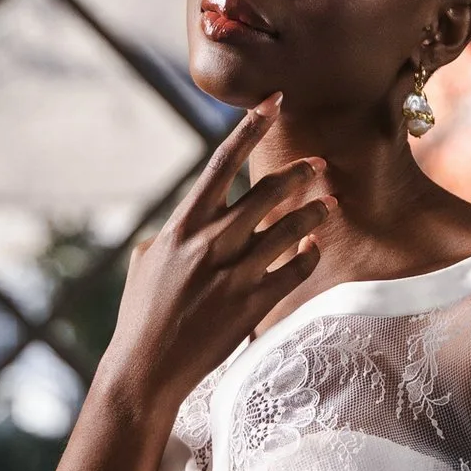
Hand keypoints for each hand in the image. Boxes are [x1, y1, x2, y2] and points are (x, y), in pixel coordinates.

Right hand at [104, 103, 329, 424]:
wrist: (146, 368)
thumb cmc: (141, 316)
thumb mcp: (147, 263)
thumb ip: (170, 235)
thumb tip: (182, 223)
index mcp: (183, 226)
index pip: (222, 163)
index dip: (251, 128)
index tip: (273, 102)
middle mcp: (211, 243)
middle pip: (268, 192)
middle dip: (299, 173)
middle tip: (317, 164)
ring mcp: (235, 274)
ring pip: (291, 230)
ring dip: (314, 214)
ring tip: (328, 204)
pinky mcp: (253, 305)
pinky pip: (296, 271)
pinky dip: (309, 257)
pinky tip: (314, 250)